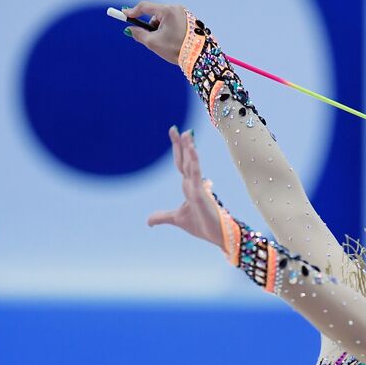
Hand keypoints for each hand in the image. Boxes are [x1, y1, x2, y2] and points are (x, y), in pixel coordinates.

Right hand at [122, 1, 191, 64]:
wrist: (200, 58)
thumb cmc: (176, 49)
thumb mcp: (154, 43)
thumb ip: (139, 34)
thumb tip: (130, 30)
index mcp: (168, 11)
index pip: (145, 7)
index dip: (133, 11)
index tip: (124, 15)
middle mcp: (177, 9)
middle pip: (155, 14)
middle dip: (151, 26)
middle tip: (150, 38)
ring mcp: (185, 14)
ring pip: (164, 20)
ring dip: (160, 29)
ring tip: (166, 43)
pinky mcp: (190, 21)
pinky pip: (173, 23)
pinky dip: (169, 31)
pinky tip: (173, 42)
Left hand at [147, 125, 222, 246]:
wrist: (217, 236)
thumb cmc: (201, 225)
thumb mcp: (177, 219)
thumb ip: (163, 217)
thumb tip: (148, 221)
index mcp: (188, 186)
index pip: (181, 164)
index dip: (177, 148)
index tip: (174, 132)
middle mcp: (193, 184)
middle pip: (185, 160)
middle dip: (181, 144)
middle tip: (177, 128)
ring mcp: (198, 188)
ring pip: (192, 165)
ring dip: (189, 149)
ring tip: (187, 134)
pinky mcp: (201, 195)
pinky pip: (196, 176)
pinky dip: (194, 163)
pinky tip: (192, 152)